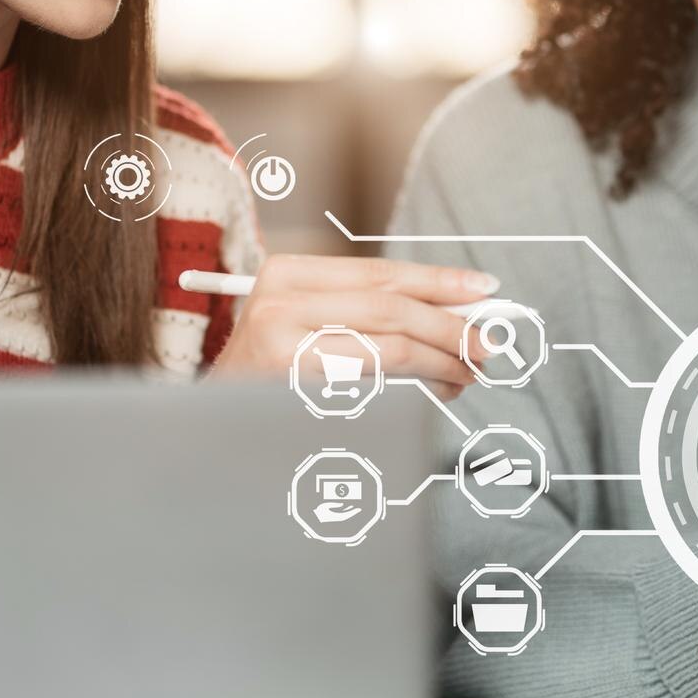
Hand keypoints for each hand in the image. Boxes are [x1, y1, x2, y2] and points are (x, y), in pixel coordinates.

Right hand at [206, 253, 499, 399]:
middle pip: (391, 309)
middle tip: (486, 346)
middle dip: (449, 327)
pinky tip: (433, 395)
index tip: (484, 290)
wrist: (211, 425)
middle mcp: (279, 303)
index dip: (438, 281)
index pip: (380, 272)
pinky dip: (415, 392)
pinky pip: (374, 391)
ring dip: (440, 363)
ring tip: (466, 374)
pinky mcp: (293, 394)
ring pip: (389, 349)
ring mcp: (281, 349)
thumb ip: (368, 310)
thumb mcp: (306, 323)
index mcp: (285, 273)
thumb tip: (455, 310)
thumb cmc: (270, 374)